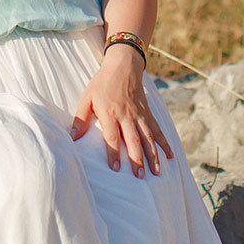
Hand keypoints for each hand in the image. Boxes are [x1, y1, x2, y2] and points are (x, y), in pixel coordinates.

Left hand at [68, 48, 171, 176]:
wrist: (123, 66)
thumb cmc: (102, 83)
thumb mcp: (86, 97)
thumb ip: (80, 118)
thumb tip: (72, 137)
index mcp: (110, 113)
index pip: (112, 137)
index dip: (113, 153)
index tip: (115, 169)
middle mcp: (127, 116)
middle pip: (133, 140)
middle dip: (137, 159)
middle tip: (140, 177)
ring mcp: (140, 115)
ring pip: (148, 138)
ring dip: (153, 156)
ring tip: (157, 172)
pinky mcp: (148, 114)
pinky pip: (158, 130)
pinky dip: (165, 143)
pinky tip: (170, 156)